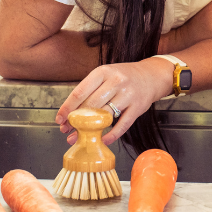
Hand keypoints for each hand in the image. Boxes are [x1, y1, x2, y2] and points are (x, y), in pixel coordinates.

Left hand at [55, 58, 172, 145]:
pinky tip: (102, 140)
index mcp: (103, 72)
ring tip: (81, 137)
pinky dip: (111, 135)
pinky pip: (122, 125)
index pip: (80, 92)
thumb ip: (90, 90)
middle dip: (76, 121)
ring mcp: (128, 95)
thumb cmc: (124, 77)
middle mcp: (116, 81)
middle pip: (90, 105)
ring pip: (104, 116)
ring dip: (90, 130)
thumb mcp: (106, 75)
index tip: (60, 119)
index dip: (67, 108)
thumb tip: (71, 112)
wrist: (152, 76)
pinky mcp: (138, 108)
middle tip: (67, 130)